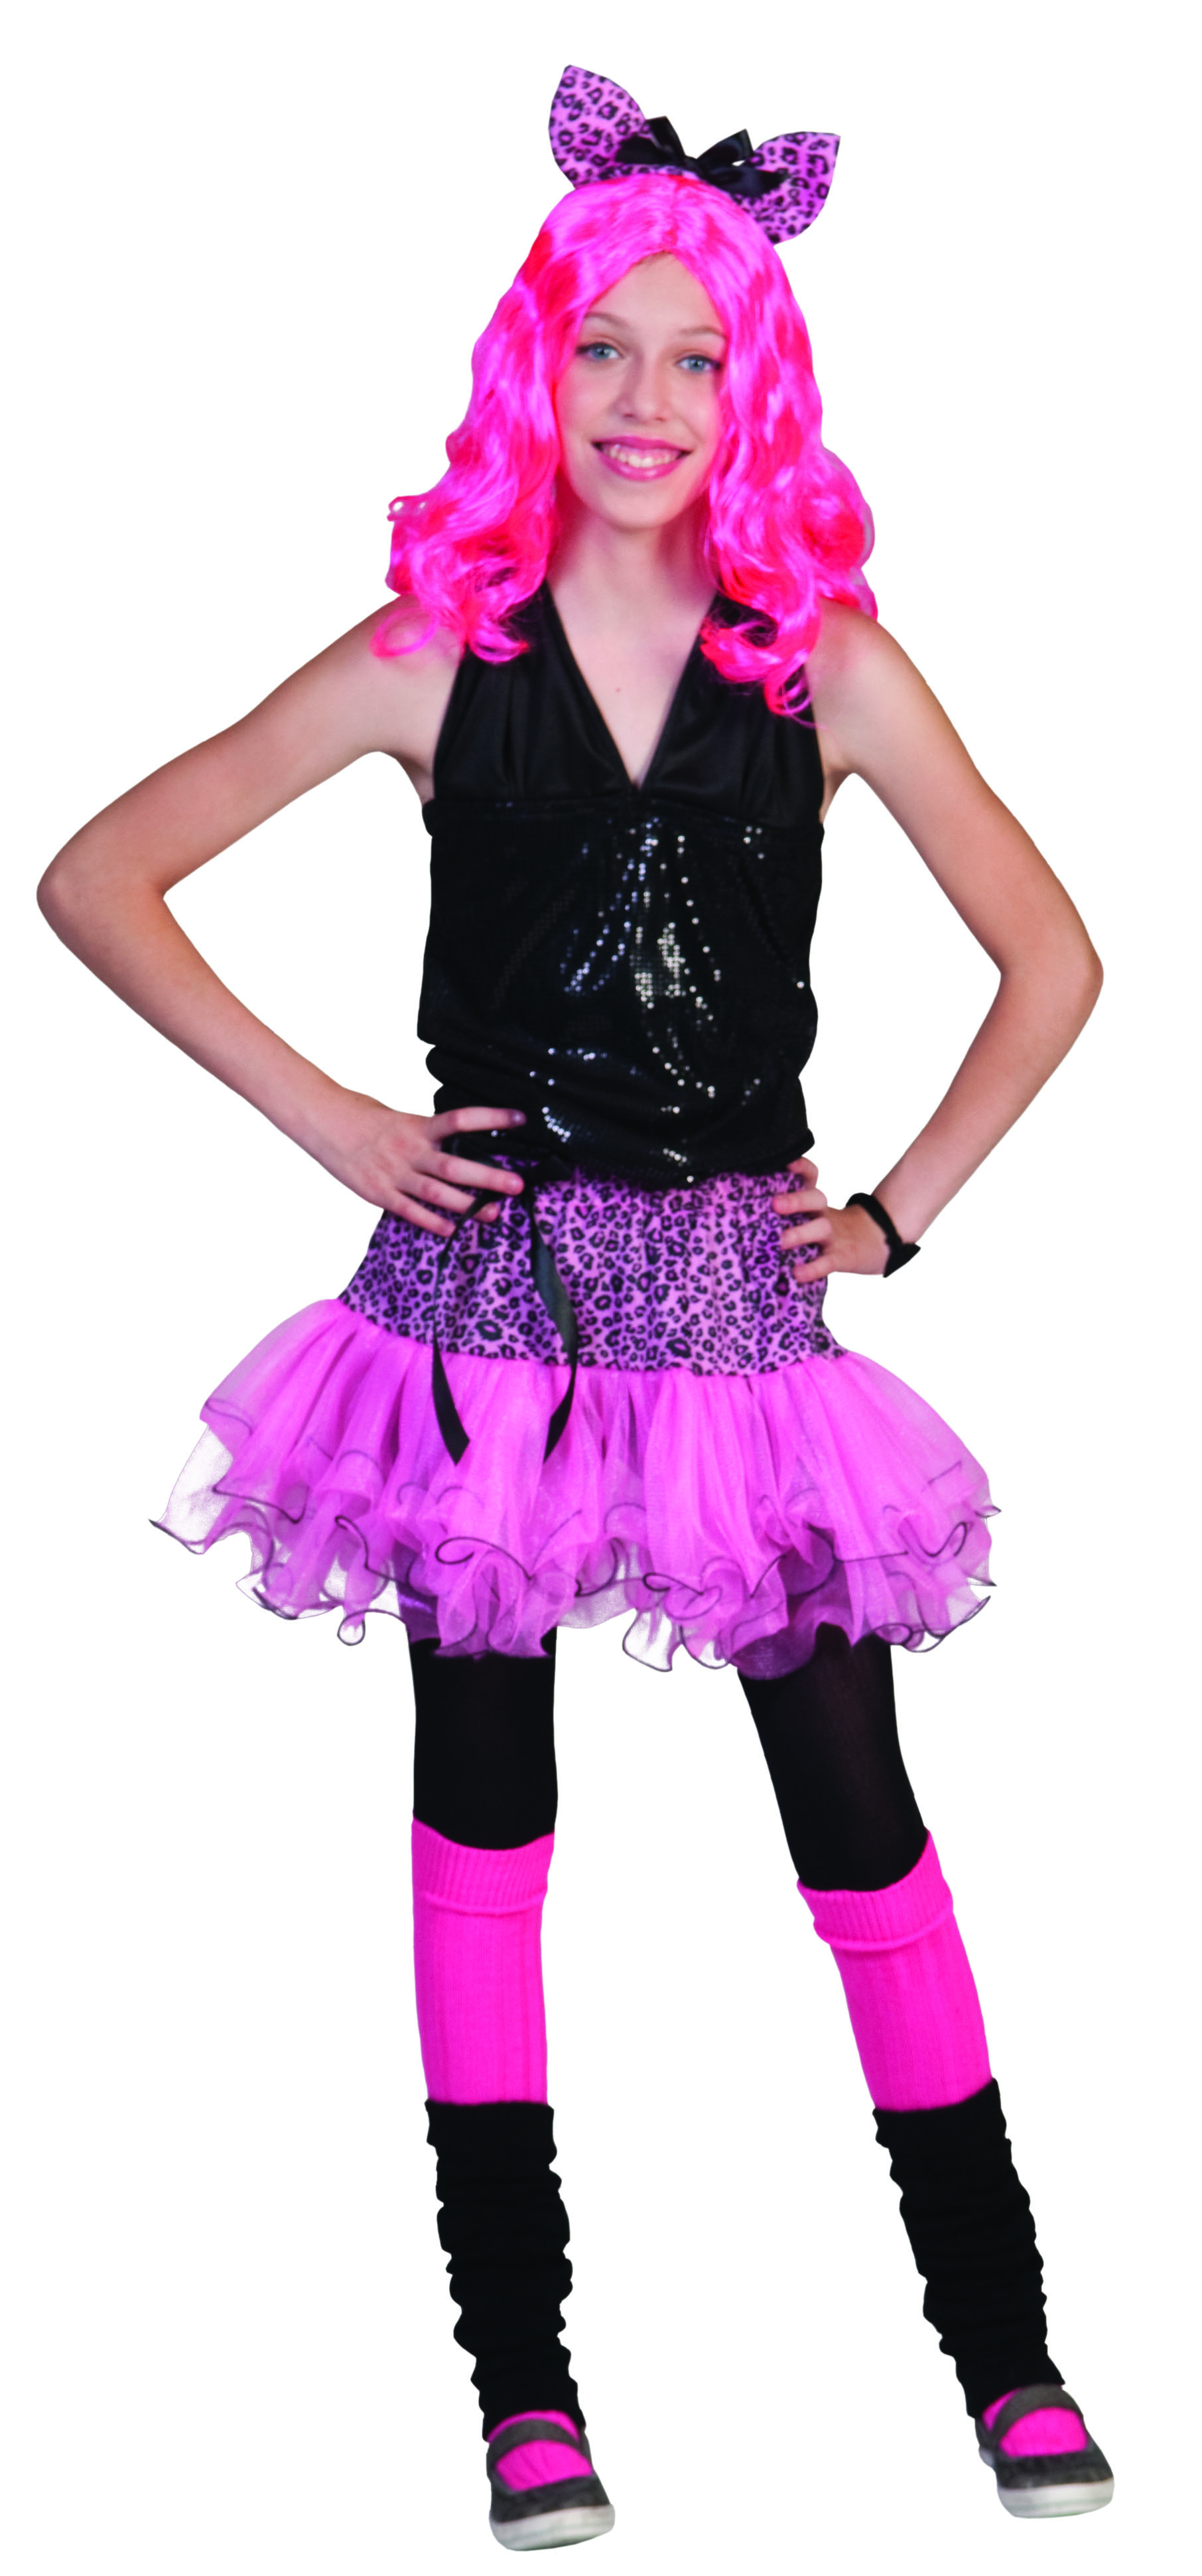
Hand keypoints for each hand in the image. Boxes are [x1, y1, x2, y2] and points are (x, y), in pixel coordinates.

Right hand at [307, 1094, 526, 1233]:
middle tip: (517, 1184)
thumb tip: (460, 1139)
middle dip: (488, 1177)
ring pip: (437, 1193)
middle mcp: (409, 1150)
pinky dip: (432, 1222)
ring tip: (494, 1214)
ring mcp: (394, 1174)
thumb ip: (428, 1133)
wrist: (323, 1122)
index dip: (491, 1117)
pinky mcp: (379, 1193)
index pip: (461, 1119)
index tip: (521, 1118)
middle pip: (455, 1165)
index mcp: (418, 1126)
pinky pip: (410, 1211)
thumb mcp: (402, 1118)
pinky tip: (453, 1230)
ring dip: (468, 1206)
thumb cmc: (364, 1117)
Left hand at [772, 1157, 889, 1283]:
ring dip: (800, 1234)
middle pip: (815, 1199)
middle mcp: (824, 1214)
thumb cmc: (833, 1228)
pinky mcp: (842, 1258)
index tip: (785, 1162)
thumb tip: (749, 1212)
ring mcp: (834, 1236)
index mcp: (816, 1202)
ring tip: (779, 1242)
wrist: (877, 1241)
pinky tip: (797, 1273)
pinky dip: (813, 1269)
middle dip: (796, 1200)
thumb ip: (792, 1212)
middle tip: (774, 1204)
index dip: (801, 1167)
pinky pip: (827, 1263)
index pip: (811, 1177)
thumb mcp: (817, 1214)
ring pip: (821, 1229)